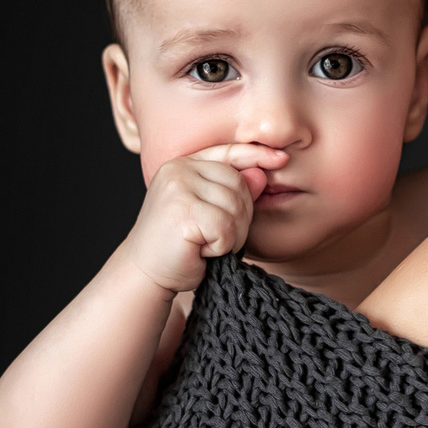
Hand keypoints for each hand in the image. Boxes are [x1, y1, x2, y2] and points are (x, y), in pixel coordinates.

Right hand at [120, 143, 290, 293]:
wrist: (146, 275)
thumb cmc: (179, 246)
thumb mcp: (211, 214)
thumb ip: (234, 192)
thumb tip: (262, 172)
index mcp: (183, 165)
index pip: (227, 153)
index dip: (256, 155)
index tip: (281, 159)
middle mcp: (178, 170)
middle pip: (239, 183)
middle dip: (240, 216)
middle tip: (215, 238)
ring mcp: (178, 188)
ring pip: (235, 206)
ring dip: (231, 235)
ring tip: (205, 245)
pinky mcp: (182, 211)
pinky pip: (226, 227)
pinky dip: (221, 246)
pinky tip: (200, 251)